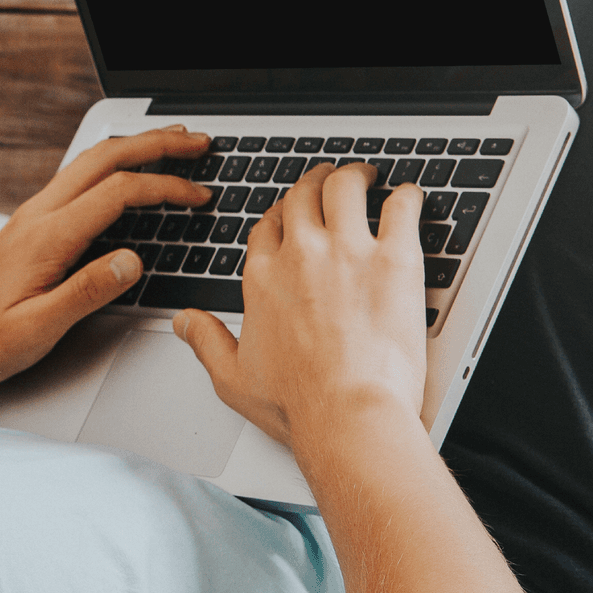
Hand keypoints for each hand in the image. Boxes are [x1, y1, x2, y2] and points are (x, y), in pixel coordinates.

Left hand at [0, 127, 213, 386]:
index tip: (199, 195)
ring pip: (88, 163)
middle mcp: (37, 215)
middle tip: (197, 141)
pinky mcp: (28, 226)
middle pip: (103, 158)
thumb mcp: (37, 329)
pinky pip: (76, 179)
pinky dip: (111, 166)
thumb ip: (86, 293)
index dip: (165, 188)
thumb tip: (132, 262)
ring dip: (133, 148)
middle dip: (155, 143)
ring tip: (170, 143)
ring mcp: (31, 216)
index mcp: (46, 237)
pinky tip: (124, 172)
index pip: (117, 192)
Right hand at [172, 162, 427, 446]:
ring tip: (367, 176)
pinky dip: (407, 197)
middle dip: (316, 182)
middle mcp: (301, 255)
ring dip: (356, 176)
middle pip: (303, 195)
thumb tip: (184, 323)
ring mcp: (347, 251)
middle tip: (330, 180)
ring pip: (346, 187)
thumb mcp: (232, 377)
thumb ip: (206, 342)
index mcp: (263, 278)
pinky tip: (408, 198)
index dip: (282, 215)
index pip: (268, 226)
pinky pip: (402, 207)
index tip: (293, 217)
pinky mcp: (394, 258)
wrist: (347, 416)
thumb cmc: (298, 404)